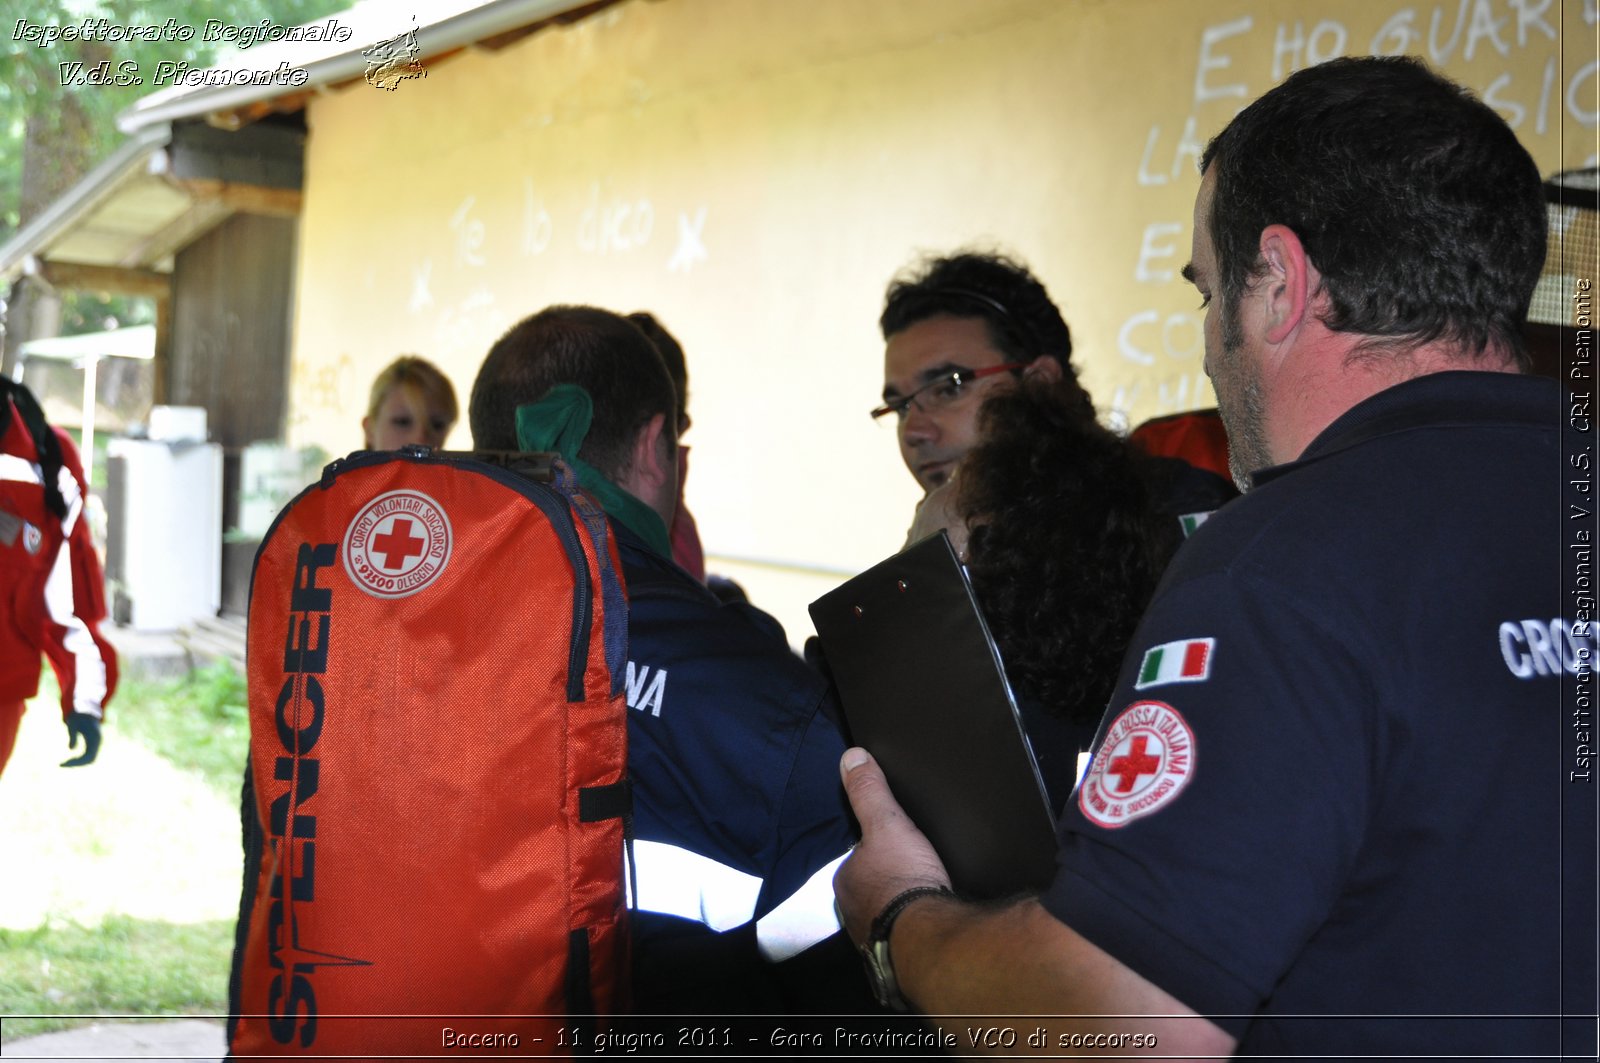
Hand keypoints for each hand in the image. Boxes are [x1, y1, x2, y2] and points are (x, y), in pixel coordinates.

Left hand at [61, 712, 100, 766]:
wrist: (87, 710)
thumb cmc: (78, 716)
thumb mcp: (73, 725)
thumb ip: (73, 736)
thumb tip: (71, 749)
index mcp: (94, 737)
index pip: (88, 756)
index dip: (76, 762)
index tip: (62, 763)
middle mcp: (98, 742)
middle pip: (90, 760)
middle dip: (76, 764)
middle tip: (61, 764)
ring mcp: (97, 743)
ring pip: (90, 759)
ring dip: (78, 763)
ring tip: (64, 762)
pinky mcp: (94, 744)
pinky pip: (89, 755)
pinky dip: (80, 759)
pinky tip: (70, 759)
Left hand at [832, 747, 951, 944]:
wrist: (928, 937)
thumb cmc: (904, 881)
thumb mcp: (888, 823)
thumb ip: (870, 792)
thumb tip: (852, 757)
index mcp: (846, 879)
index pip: (858, 855)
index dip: (878, 848)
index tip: (898, 846)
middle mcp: (852, 910)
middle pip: (872, 885)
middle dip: (889, 880)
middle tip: (915, 871)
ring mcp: (872, 936)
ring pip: (886, 911)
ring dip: (902, 906)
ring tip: (924, 895)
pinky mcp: (895, 956)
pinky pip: (903, 934)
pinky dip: (914, 927)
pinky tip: (930, 920)